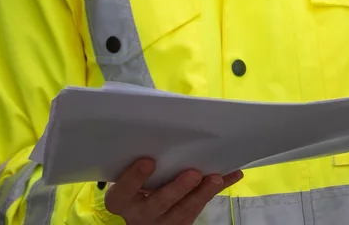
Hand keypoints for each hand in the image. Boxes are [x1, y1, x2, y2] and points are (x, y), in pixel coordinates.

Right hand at [104, 158, 242, 224]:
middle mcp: (140, 214)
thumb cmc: (131, 188)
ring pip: (183, 210)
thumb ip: (134, 162)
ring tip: (216, 178)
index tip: (148, 161)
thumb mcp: (124, 178)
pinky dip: (212, 192)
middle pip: (159, 202)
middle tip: (193, 174)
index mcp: (121, 199)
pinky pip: (197, 209)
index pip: (125, 189)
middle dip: (178, 189)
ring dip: (202, 193)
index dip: (135, 177)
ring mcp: (161, 222)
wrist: (136, 218)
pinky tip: (228, 178)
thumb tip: (156, 133)